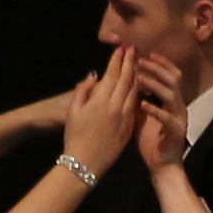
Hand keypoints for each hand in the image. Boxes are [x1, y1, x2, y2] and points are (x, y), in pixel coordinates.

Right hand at [58, 46, 147, 175]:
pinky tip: (139, 88)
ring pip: (134, 93)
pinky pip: (136, 107)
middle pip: (127, 80)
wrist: (85, 163)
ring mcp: (124, 118)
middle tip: (134, 50)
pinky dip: (138, 94)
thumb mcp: (73, 111)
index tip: (121, 48)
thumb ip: (83, 90)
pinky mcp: (129, 128)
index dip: (117, 60)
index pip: (112, 75)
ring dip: (137, 77)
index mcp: (100, 101)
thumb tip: (93, 76)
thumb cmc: (74, 136)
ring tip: (139, 65)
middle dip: (130, 63)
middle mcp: (115, 107)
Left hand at [129, 48, 189, 176]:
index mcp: (171, 101)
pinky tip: (142, 104)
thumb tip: (124, 79)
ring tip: (140, 79)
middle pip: (173, 79)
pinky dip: (155, 110)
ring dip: (155, 85)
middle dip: (157, 68)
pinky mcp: (175, 133)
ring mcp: (179, 119)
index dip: (159, 63)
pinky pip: (167, 118)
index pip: (170, 74)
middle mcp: (178, 106)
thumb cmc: (150, 139)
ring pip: (171, 95)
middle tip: (141, 61)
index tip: (143, 53)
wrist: (161, 165)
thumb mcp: (140, 113)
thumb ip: (136, 96)